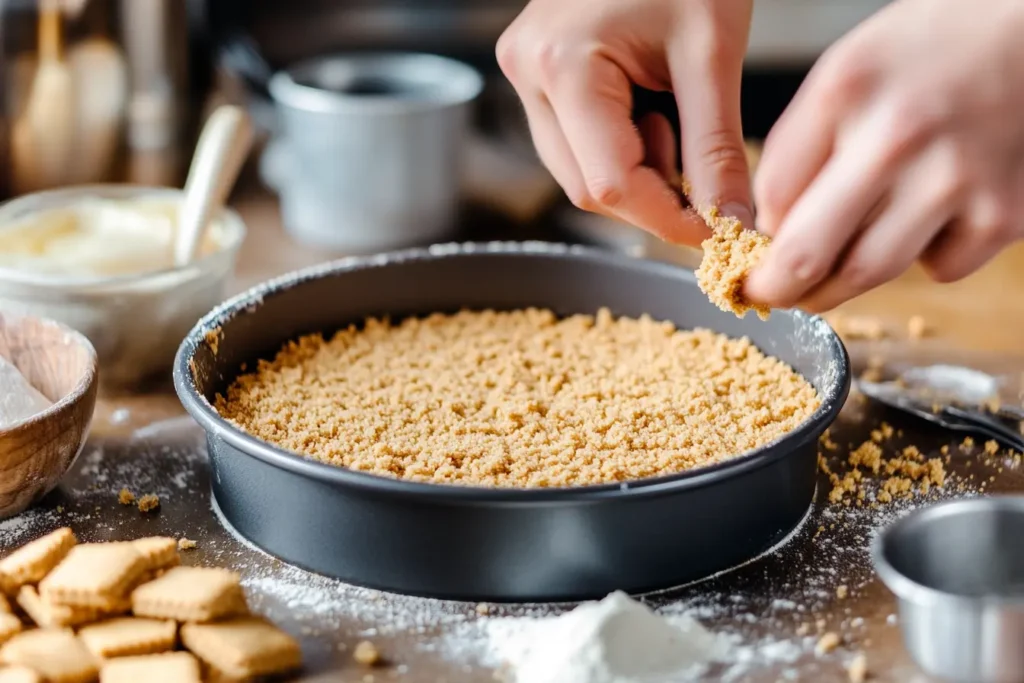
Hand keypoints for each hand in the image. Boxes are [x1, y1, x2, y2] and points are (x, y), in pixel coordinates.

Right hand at [496, 0, 753, 244]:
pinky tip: (652, 113)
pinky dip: (622, 149)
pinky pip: (575, 142)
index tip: (716, 230)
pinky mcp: (537, 73)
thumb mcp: (712, 52)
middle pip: (586, 185)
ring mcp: (526, 73)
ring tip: (676, 124)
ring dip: (637, 174)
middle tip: (707, 181)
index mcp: (563, 65)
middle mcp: (528, 73)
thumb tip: (733, 220)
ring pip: (578, 171)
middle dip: (652, 197)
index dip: (666, 218)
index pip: (608, 182)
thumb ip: (718, 147)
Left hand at [747, 0, 1023, 311]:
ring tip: (829, 278)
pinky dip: (924, 258)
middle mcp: (897, 137)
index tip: (756, 248)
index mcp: (845, 92)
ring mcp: (953, 180)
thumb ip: (805, 143)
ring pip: (866, 274)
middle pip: (806, 254)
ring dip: (838, 287)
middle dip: (778, 288)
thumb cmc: (935, 49)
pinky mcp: (1002, 214)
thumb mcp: (849, 69)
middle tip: (770, 295)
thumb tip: (773, 227)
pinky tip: (929, 216)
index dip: (759, 232)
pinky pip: (937, 269)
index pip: (771, 198)